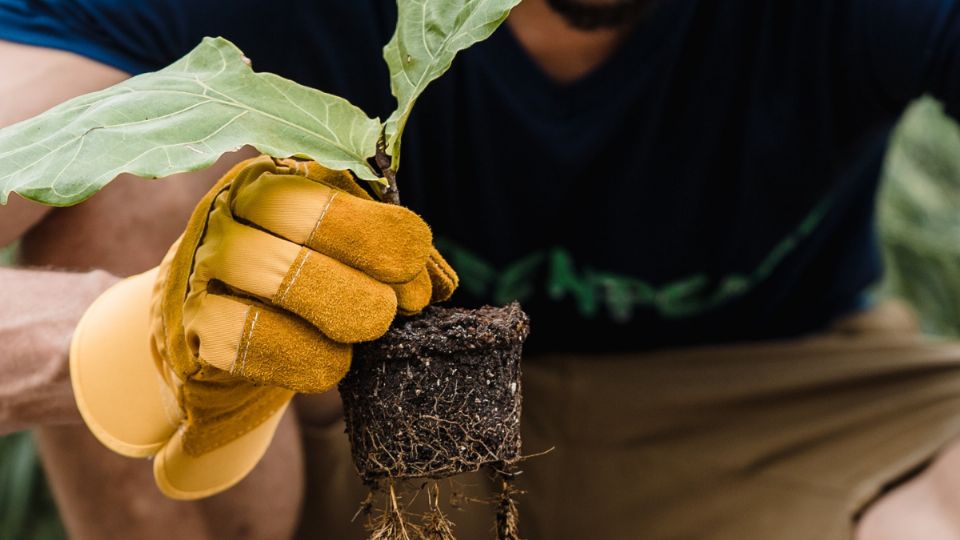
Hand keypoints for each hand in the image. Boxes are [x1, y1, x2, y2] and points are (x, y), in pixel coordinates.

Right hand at [70, 156, 456, 497]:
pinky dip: (297, 356)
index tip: (416, 275)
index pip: (334, 190)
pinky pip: (244, 334)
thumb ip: (392, 257)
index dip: (382, 233)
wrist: (220, 331)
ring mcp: (203, 261)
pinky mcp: (190, 320)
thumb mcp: (346, 256)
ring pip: (271, 273)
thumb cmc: (301, 283)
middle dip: (362, 267)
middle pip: (300, 220)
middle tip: (391, 312)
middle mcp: (233, 207)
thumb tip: (439, 282)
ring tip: (365, 335)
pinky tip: (329, 365)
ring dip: (334, 309)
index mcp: (280, 177)